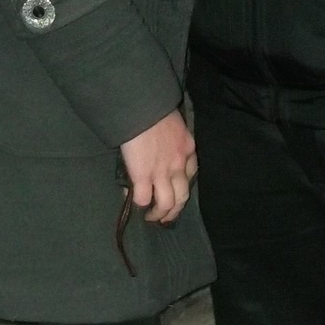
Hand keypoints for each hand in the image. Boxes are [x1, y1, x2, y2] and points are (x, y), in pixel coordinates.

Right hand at [119, 109, 196, 223]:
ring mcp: (162, 172)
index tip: (175, 191)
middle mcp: (179, 165)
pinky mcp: (143, 176)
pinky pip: (143, 199)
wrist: (143, 107)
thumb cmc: (154, 108)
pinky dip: (139, 203)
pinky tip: (133, 203)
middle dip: (174, 210)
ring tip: (151, 217)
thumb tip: (157, 148)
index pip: (190, 174)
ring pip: (167, 204)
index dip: (182, 186)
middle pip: (182, 197)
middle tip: (166, 217)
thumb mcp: (173, 122)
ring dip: (159, 214)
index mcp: (188, 148)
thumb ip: (171, 137)